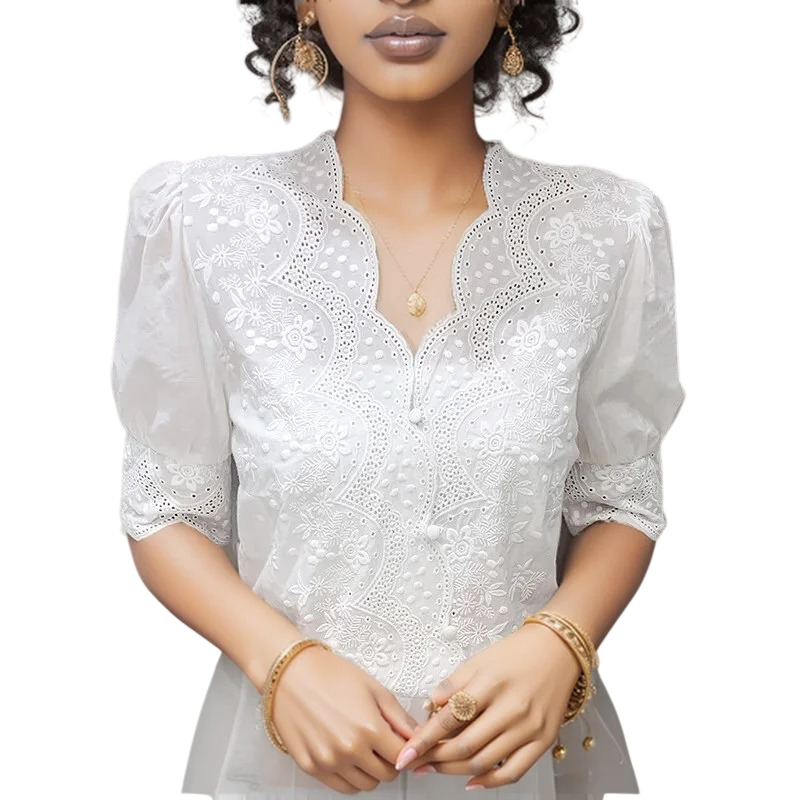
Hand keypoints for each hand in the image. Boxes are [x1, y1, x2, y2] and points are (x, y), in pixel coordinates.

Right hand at [271, 646, 419, 793]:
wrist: (290, 673)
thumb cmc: (330, 674)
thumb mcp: (373, 688)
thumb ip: (398, 717)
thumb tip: (416, 736)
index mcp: (369, 729)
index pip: (401, 758)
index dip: (405, 750)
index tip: (401, 744)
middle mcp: (349, 750)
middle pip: (385, 775)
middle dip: (389, 761)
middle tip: (382, 743)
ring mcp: (328, 762)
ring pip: (364, 785)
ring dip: (370, 771)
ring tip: (363, 747)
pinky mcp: (311, 767)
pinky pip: (341, 787)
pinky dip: (350, 777)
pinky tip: (347, 756)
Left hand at [393, 623, 582, 788]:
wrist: (557, 650)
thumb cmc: (516, 652)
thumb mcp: (478, 660)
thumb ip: (452, 685)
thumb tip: (429, 708)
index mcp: (490, 684)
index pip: (450, 719)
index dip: (424, 739)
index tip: (406, 753)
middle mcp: (511, 708)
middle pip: (464, 746)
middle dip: (435, 758)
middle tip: (416, 762)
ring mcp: (529, 728)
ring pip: (484, 762)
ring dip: (454, 770)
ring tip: (435, 768)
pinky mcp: (544, 740)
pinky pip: (513, 772)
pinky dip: (489, 782)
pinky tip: (471, 781)